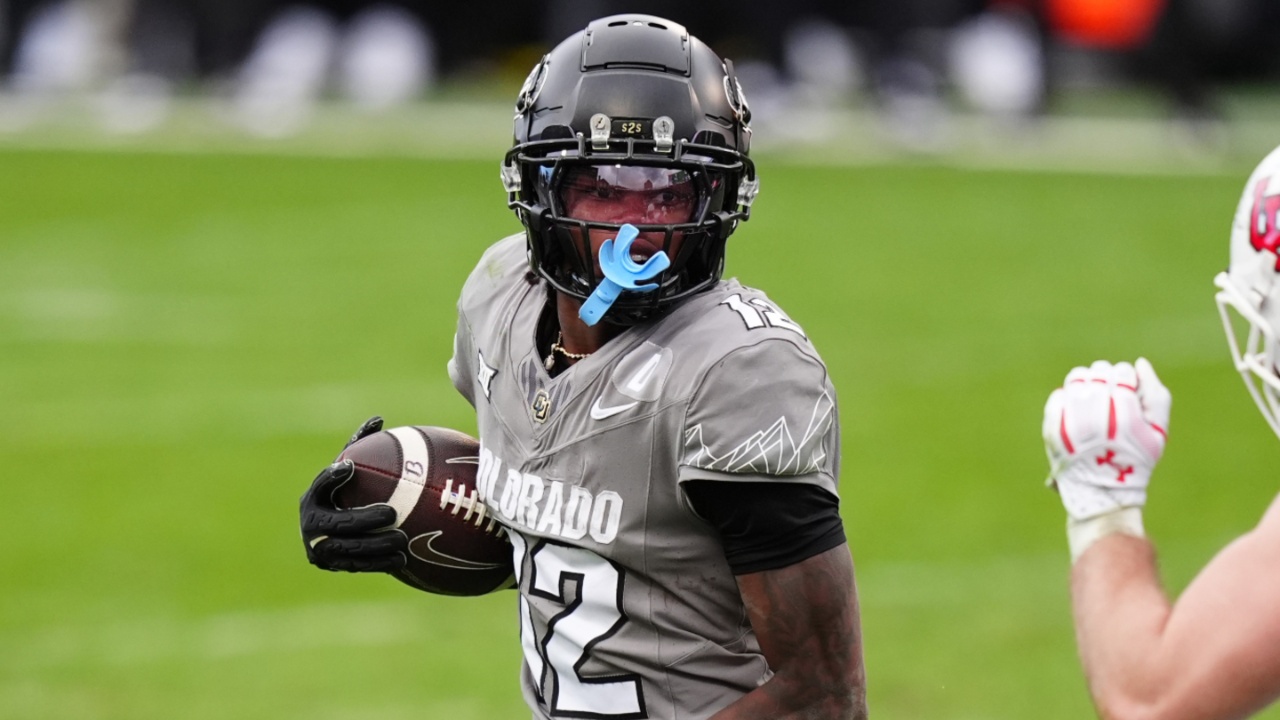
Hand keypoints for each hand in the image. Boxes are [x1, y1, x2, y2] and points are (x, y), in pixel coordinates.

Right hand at [299, 417, 406, 572]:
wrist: (329, 533)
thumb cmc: (345, 492)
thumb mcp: (348, 469)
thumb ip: (359, 446)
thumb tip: (378, 419)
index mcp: (312, 498)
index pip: (320, 486)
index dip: (332, 478)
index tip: (350, 466)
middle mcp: (310, 523)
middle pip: (337, 523)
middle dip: (364, 519)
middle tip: (392, 513)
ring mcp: (318, 548)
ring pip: (348, 548)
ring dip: (376, 545)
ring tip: (402, 539)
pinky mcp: (331, 566)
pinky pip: (356, 566)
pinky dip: (378, 564)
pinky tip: (403, 560)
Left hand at [1042, 359, 1170, 520]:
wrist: (1101, 491)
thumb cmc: (1135, 460)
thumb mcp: (1158, 432)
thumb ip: (1156, 395)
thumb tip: (1139, 363)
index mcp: (1123, 413)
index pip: (1122, 371)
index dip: (1127, 380)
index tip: (1127, 394)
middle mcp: (1095, 413)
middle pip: (1099, 371)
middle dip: (1107, 380)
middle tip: (1110, 398)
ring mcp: (1070, 419)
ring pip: (1077, 378)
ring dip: (1087, 384)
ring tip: (1094, 401)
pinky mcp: (1052, 426)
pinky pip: (1058, 395)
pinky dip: (1068, 399)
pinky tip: (1078, 412)